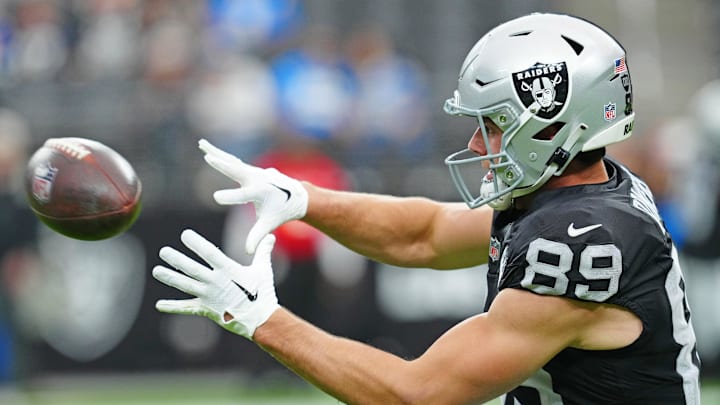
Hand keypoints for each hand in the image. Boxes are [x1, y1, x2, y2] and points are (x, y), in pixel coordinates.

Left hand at [153, 229, 278, 339]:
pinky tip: (159, 305)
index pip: (209, 253)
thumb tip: (270, 236)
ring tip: (156, 271)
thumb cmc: (262, 293)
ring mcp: (209, 296)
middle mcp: (215, 282)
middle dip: (176, 260)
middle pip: (191, 269)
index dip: (196, 243)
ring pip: (185, 286)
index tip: (185, 234)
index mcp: (228, 270)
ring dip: (170, 278)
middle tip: (163, 251)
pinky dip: (173, 307)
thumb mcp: (263, 269)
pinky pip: (187, 308)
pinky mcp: (206, 309)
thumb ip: (263, 251)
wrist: (260, 319)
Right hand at [199, 139, 307, 253]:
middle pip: (236, 170)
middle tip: (209, 158)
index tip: (216, 197)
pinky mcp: (249, 169)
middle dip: (223, 165)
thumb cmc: (280, 211)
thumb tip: (248, 252)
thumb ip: (257, 236)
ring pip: (231, 161)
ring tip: (201, 144)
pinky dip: (220, 154)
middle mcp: (256, 178)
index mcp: (260, 192)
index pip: (243, 195)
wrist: (295, 195)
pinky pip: (232, 161)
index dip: (230, 197)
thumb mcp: (269, 223)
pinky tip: (206, 146)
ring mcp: (253, 171)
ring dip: (216, 152)